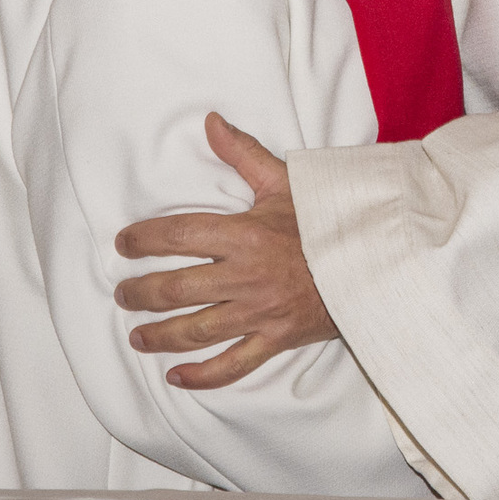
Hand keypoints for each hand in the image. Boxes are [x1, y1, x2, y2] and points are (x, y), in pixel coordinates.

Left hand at [114, 112, 337, 389]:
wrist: (375, 257)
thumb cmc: (328, 218)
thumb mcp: (285, 180)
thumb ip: (243, 152)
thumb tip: (210, 122)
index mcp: (245, 234)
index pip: (178, 236)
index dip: (144, 239)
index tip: (123, 243)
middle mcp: (246, 277)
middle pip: (176, 289)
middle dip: (141, 293)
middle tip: (123, 294)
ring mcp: (260, 313)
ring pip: (196, 330)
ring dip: (160, 335)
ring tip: (136, 336)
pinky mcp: (276, 339)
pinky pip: (232, 365)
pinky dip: (202, 375)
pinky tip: (177, 377)